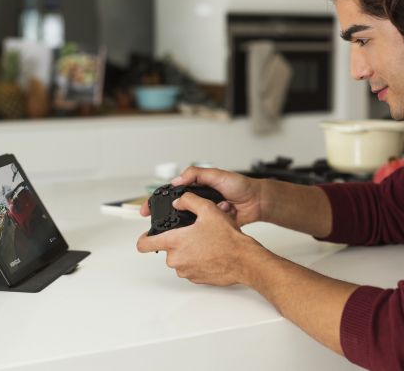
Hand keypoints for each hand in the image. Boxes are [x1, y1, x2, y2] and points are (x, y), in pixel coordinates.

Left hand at [136, 192, 262, 285]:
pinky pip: (191, 267)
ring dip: (188, 251)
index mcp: (174, 242)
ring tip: (206, 242)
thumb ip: (189, 201)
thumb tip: (179, 201)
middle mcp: (176, 259)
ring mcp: (186, 271)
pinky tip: (211, 253)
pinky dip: (197, 260)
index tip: (146, 236)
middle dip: (178, 241)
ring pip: (180, 258)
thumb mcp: (208, 210)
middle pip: (167, 249)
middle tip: (195, 233)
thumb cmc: (228, 239)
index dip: (143, 238)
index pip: (144, 244)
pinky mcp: (196, 279)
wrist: (244, 260)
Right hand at [140, 166, 265, 226]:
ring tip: (211, 213)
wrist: (258, 202)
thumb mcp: (216, 174)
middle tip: (173, 221)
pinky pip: (204, 230)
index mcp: (196, 188)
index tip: (145, 211)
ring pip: (191, 223)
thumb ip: (195, 174)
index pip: (171, 194)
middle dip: (175, 217)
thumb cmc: (240, 185)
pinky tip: (221, 217)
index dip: (156, 203)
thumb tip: (176, 181)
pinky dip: (210, 226)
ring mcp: (205, 215)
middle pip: (178, 211)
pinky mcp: (213, 227)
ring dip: (198, 220)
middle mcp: (198, 202)